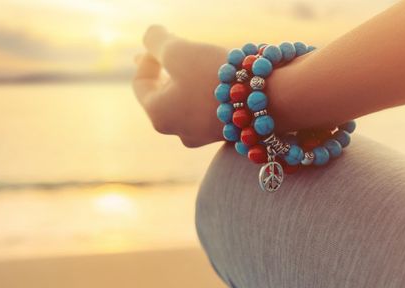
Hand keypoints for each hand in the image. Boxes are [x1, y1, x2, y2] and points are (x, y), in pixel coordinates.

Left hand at [132, 25, 226, 146]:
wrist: (264, 99)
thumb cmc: (214, 76)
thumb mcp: (178, 51)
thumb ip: (156, 40)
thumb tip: (150, 36)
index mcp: (158, 116)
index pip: (140, 83)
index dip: (147, 58)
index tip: (164, 41)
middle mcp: (176, 131)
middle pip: (163, 95)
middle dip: (166, 69)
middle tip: (167, 49)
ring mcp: (201, 136)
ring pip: (186, 102)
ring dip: (186, 79)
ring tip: (194, 62)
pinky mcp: (222, 132)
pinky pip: (206, 108)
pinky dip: (205, 91)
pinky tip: (216, 78)